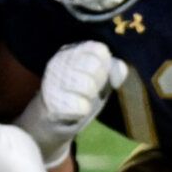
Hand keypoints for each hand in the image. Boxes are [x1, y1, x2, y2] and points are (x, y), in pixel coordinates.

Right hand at [18, 41, 128, 166]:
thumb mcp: (101, 79)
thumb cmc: (80, 95)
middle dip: (98, 83)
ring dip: (89, 98)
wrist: (53, 121)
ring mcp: (52, 80)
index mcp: (72, 51)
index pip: (100, 51)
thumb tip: (121, 68)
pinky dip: (81, 112)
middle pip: (95, 67)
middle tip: (88, 91)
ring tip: (78, 100)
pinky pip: (80, 107)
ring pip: (87, 86)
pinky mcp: (51, 101)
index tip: (99, 77)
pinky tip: (72, 111)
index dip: (106, 67)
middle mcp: (59, 61)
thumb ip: (113, 70)